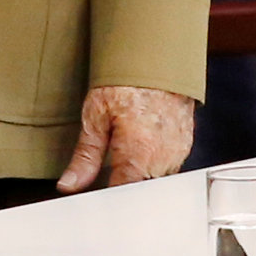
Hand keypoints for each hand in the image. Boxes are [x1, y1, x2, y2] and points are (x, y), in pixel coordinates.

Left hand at [57, 84, 196, 191]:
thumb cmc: (127, 82)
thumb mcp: (96, 117)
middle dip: (123, 185)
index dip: (106, 200)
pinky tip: (143, 144)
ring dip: (140, 174)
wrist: (158, 56)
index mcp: (137, 156)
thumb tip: (69, 185)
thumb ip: (85, 157)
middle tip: (109, 165)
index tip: (95, 196)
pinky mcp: (185, 144)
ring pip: (155, 180)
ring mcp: (177, 152)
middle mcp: (162, 159)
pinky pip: (169, 165)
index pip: (122, 197)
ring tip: (127, 149)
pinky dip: (154, 161)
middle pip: (140, 191)